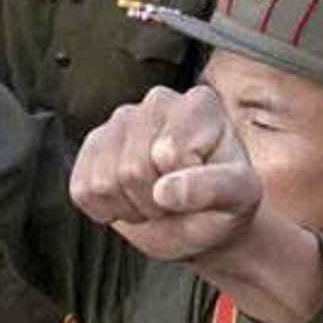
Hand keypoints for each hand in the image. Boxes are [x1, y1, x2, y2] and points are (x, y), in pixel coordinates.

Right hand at [69, 85, 262, 262]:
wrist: (201, 220)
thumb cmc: (224, 203)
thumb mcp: (239, 199)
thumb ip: (212, 189)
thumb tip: (165, 190)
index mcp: (199, 104)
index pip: (170, 154)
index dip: (184, 187)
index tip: (204, 189)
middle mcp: (157, 102)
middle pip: (133, 169)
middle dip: (155, 203)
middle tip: (178, 203)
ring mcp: (120, 120)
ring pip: (104, 181)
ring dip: (132, 208)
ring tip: (157, 201)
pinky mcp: (93, 145)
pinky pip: (82, 190)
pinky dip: (106, 210)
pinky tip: (132, 200)